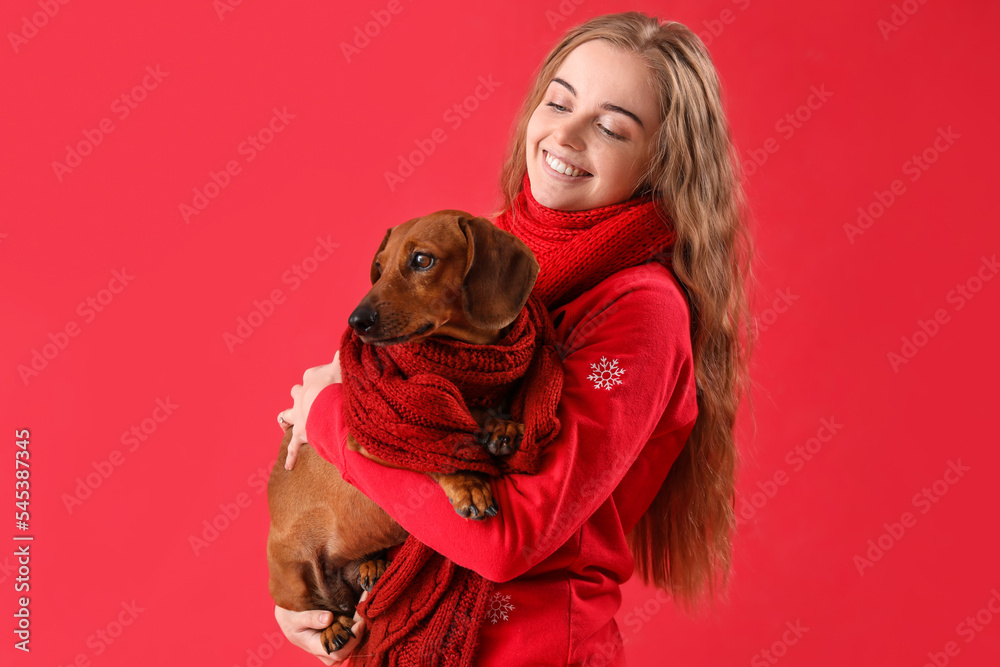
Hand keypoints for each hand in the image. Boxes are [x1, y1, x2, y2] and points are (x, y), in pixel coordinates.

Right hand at [274, 591, 366, 664]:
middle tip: (364, 612)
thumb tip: (329, 618)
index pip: (337, 652)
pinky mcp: (333, 639)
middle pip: (347, 650)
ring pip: (349, 646)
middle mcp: (323, 650)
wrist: (287, 618)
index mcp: (313, 646)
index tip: (359, 623)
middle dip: (358, 633)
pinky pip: (348, 639)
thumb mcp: (295, 616)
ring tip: (363, 611)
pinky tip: (360, 613)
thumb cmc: (289, 617)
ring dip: (358, 630)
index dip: (351, 640)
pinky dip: (355, 627)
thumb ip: (310, 618)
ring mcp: (329, 646)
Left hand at [279, 351, 341, 469]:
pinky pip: (293, 448)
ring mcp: (299, 415)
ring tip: (289, 422)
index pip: (312, 374)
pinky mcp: (301, 434)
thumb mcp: (344, 365)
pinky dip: (291, 456)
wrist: (329, 406)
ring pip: (287, 416)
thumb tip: (354, 334)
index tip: (331, 378)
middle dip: (302, 395)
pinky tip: (288, 466)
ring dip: (289, 418)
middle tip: (310, 399)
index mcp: (311, 378)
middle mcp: (301, 396)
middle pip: (297, 392)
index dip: (321, 376)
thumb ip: (346, 353)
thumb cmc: (338, 385)